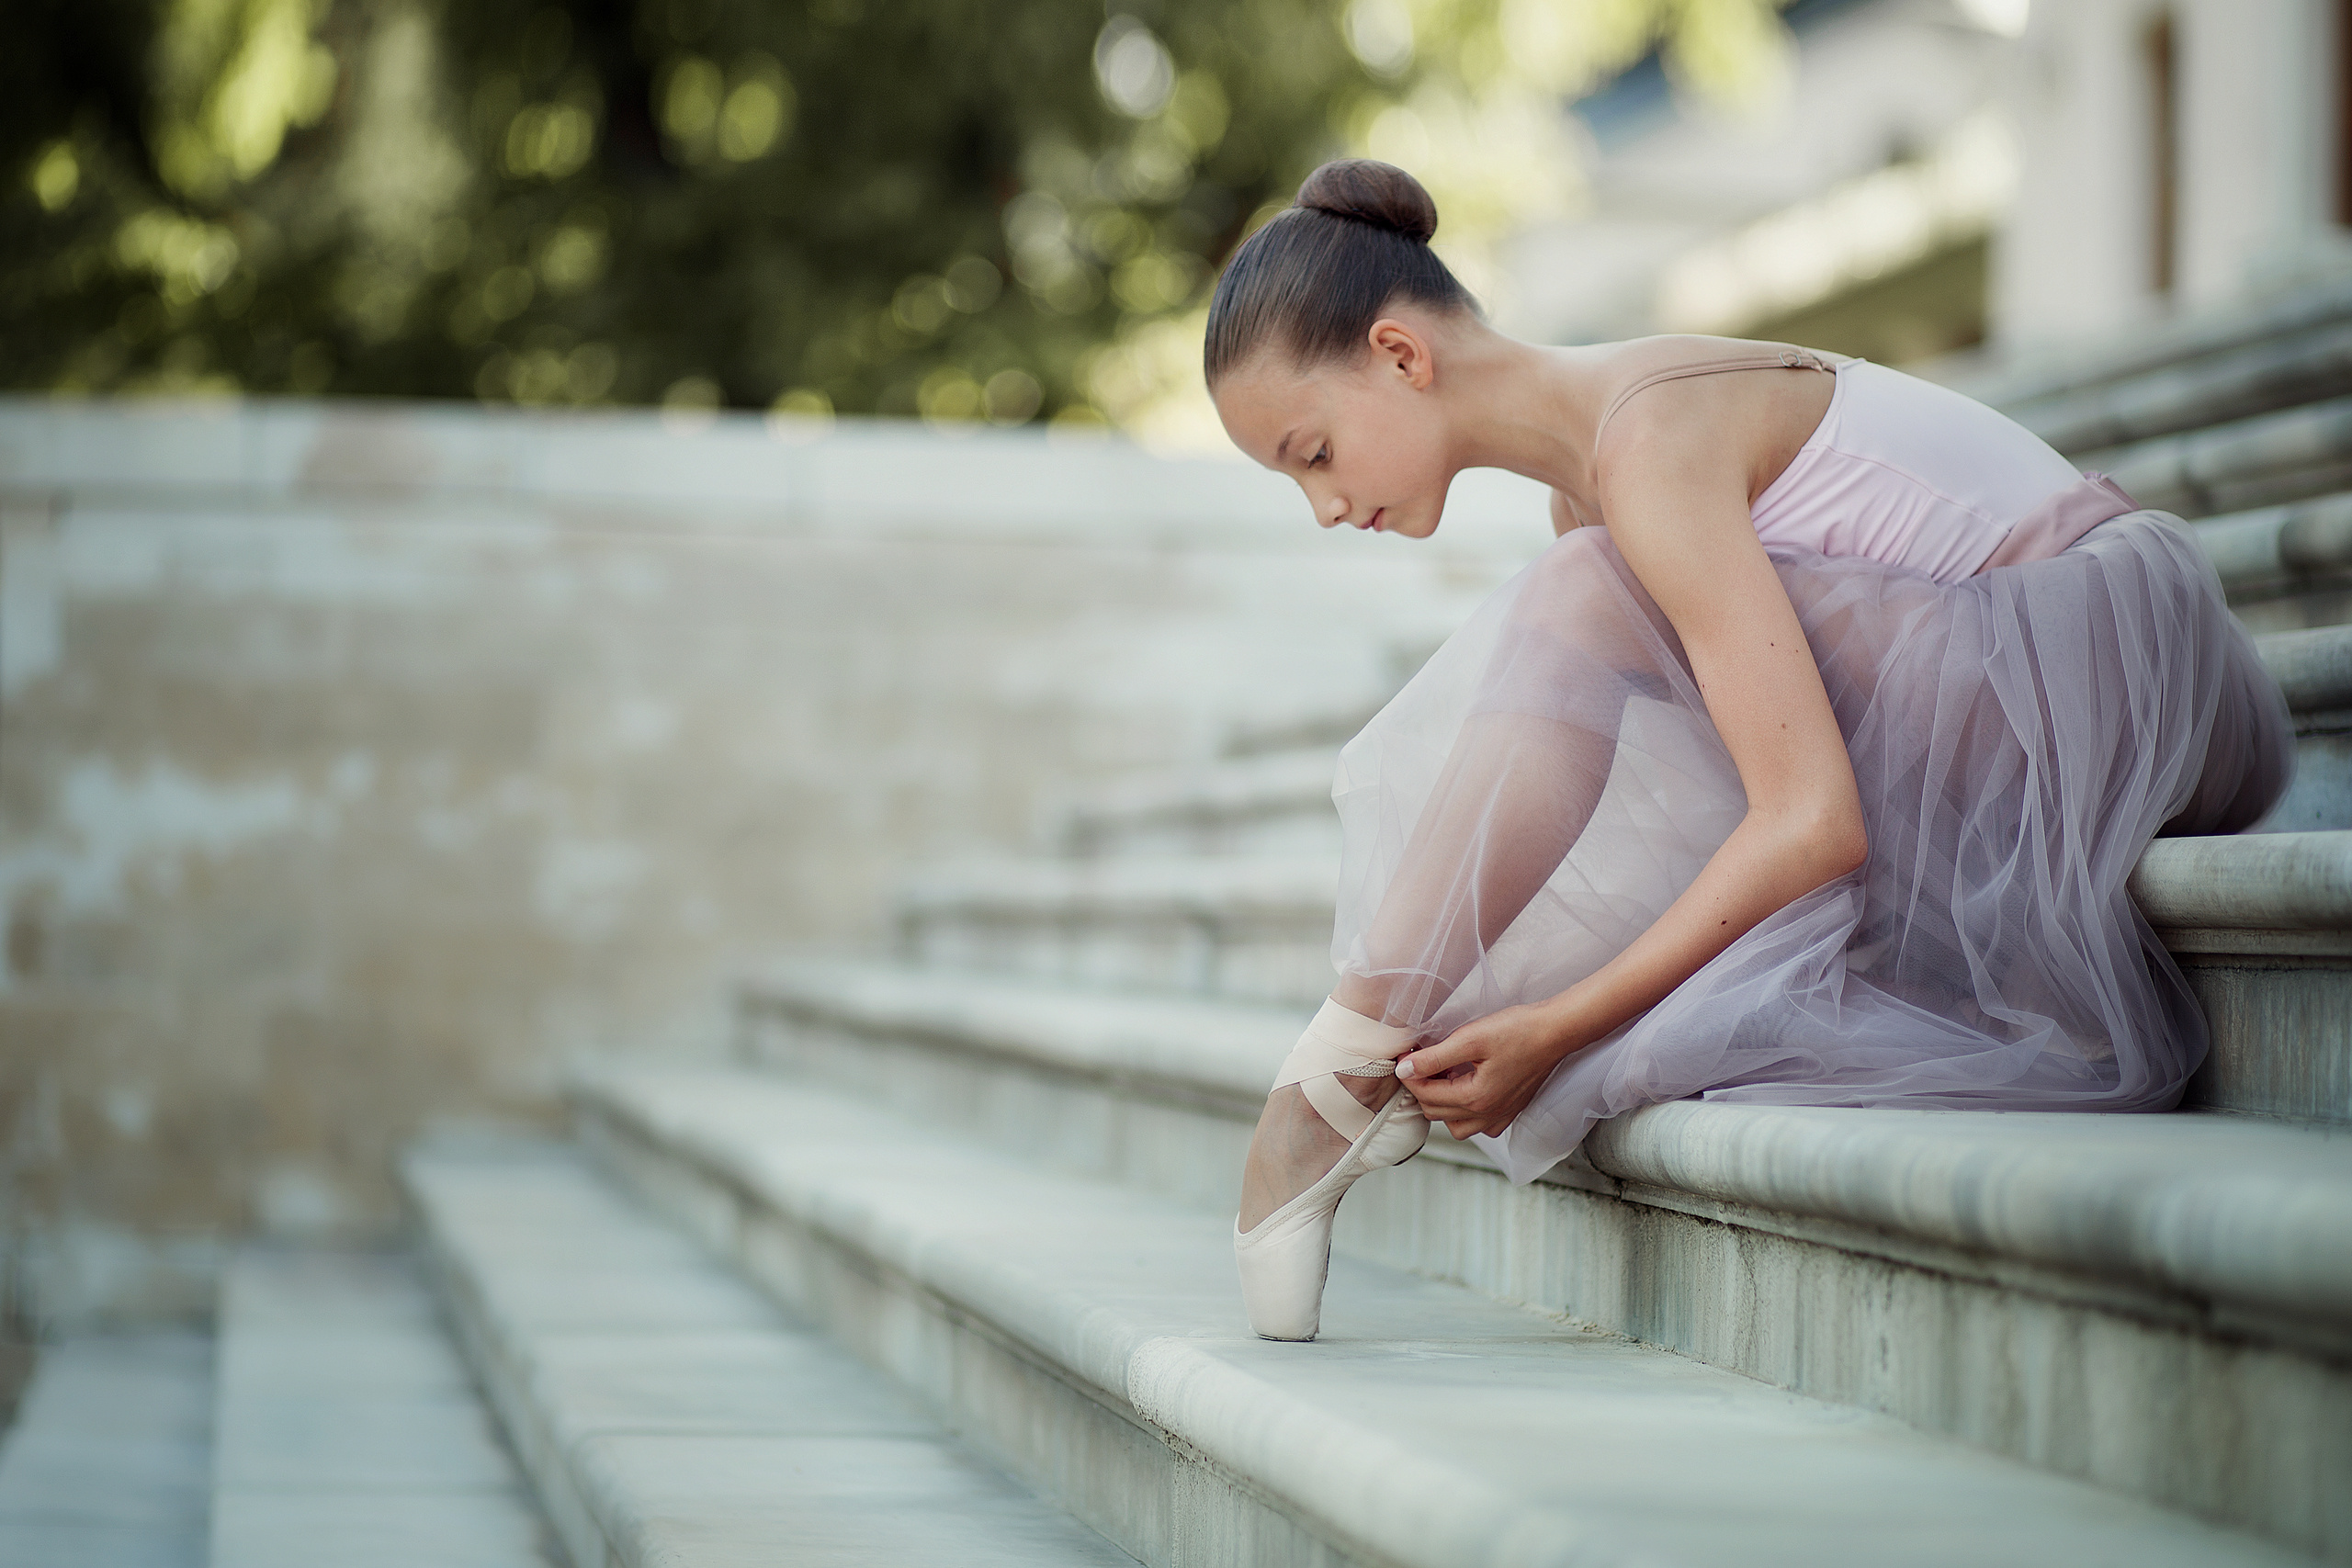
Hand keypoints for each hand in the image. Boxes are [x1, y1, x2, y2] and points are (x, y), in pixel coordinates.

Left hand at [1394, 1002, 1577, 1139]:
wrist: (1555, 1031)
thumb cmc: (1518, 1030)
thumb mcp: (1470, 1038)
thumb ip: (1434, 1057)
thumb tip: (1404, 1069)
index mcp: (1474, 1098)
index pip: (1425, 1094)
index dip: (1409, 1073)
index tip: (1406, 1054)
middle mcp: (1487, 1114)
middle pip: (1435, 1112)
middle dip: (1422, 1087)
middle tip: (1423, 1061)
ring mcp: (1501, 1115)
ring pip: (1455, 1125)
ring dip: (1442, 1104)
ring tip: (1444, 1076)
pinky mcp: (1511, 1110)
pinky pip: (1479, 1126)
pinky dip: (1466, 1113)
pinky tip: (1467, 1088)